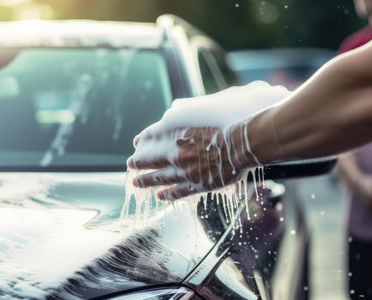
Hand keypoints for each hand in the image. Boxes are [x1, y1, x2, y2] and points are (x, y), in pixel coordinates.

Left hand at [127, 123, 259, 199]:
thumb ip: (180, 117)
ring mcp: (185, 172)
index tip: (136, 145)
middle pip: (149, 161)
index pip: (149, 139)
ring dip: (146, 181)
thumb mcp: (198, 114)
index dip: (142, 142)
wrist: (241, 144)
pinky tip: (159, 196)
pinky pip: (177, 192)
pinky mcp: (197, 185)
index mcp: (174, 136)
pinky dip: (167, 195)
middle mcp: (175, 155)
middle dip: (138, 163)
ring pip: (159, 179)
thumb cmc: (224, 126)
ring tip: (137, 183)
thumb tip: (166, 117)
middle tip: (130, 165)